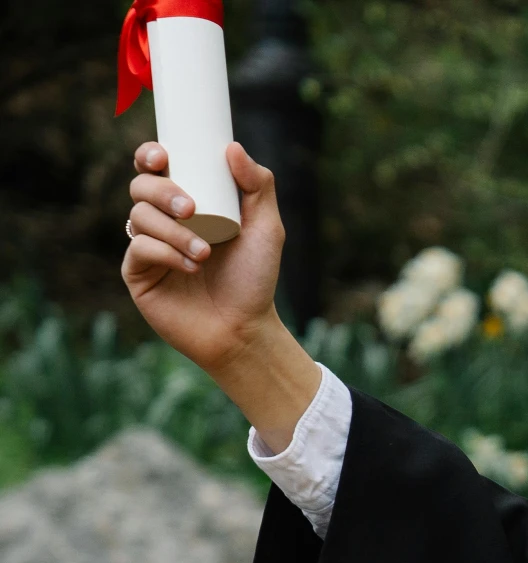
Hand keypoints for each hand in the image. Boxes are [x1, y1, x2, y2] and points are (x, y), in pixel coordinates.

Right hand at [122, 142, 317, 447]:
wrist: (244, 329)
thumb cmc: (254, 279)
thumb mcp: (266, 229)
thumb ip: (258, 186)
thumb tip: (232, 146)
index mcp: (188, 203)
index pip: (157, 168)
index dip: (150, 155)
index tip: (162, 156)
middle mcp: (163, 220)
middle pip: (141, 186)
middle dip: (162, 192)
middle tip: (190, 208)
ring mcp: (148, 246)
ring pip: (139, 216)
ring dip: (173, 230)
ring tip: (205, 252)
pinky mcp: (138, 273)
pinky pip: (138, 248)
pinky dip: (166, 252)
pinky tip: (191, 265)